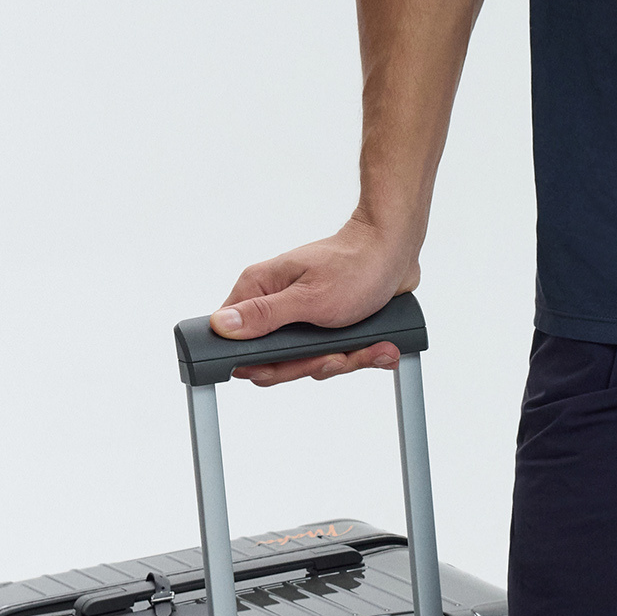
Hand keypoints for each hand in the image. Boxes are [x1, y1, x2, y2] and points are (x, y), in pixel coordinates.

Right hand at [209, 219, 421, 385]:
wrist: (396, 250)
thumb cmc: (355, 263)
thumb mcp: (308, 298)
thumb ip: (264, 316)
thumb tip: (220, 326)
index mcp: (260, 290)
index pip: (236, 340)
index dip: (257, 362)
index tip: (285, 365)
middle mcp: (276, 305)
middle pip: (275, 360)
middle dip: (312, 364)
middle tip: (336, 354)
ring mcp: (302, 318)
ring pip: (309, 362)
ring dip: (344, 360)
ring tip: (368, 346)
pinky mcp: (325, 327)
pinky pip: (333, 355)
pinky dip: (358, 355)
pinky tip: (377, 347)